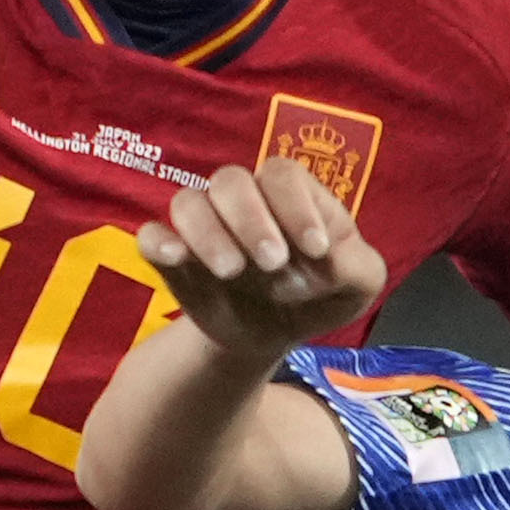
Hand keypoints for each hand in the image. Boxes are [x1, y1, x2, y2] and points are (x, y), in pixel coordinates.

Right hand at [142, 161, 384, 363]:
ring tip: (232, 272)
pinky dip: (159, 242)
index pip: (282, 175)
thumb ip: (357, 266)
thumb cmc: (320, 292)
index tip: (317, 249)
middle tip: (273, 263)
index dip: (297, 206)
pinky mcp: (173, 258)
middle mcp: (242, 200)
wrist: (274, 333)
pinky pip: (151, 236)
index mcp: (288, 194)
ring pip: (189, 203)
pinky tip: (175, 258)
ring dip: (209, 234)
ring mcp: (204, 226)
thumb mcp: (358, 285)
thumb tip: (327, 261)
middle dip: (251, 219)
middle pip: (231, 180)